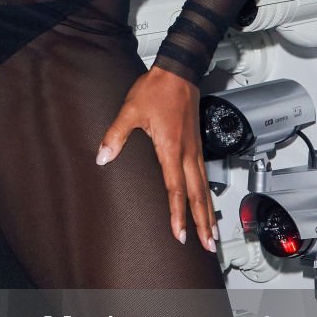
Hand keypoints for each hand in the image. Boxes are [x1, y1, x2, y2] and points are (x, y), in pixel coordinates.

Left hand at [94, 67, 218, 254]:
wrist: (178, 72)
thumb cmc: (157, 89)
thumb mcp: (130, 111)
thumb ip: (116, 136)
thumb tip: (104, 156)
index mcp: (171, 149)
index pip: (176, 189)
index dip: (178, 214)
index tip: (180, 234)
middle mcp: (187, 153)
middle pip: (198, 195)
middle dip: (202, 222)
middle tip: (208, 244)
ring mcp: (195, 149)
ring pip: (205, 187)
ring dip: (208, 212)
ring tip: (212, 233)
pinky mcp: (197, 145)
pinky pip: (204, 175)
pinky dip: (207, 194)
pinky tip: (206, 202)